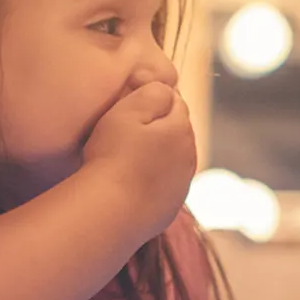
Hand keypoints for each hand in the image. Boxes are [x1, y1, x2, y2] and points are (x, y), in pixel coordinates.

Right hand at [82, 80, 197, 232]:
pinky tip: (130, 182)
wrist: (109, 211)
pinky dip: (152, 179)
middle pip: (175, 130)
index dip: (150, 99)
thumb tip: (166, 88)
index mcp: (182, 129)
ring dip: (156, 153)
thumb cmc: (113, 157)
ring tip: (126, 157)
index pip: (173, 100)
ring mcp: (182, 184)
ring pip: (171, 158)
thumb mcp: (128, 111)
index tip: (127, 105)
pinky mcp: (170, 207)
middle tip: (124, 131)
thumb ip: (152, 93)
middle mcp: (189, 156)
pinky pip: (163, 184)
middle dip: (156, 126)